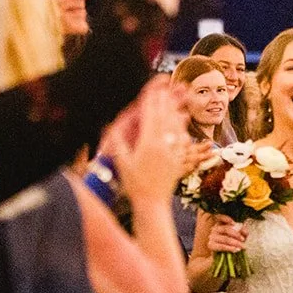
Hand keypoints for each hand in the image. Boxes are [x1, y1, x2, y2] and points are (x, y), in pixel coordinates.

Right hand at [108, 77, 199, 203]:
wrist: (152, 204)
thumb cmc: (134, 185)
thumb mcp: (122, 163)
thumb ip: (117, 143)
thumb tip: (109, 126)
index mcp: (148, 145)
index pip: (150, 117)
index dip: (151, 102)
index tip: (152, 89)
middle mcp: (163, 147)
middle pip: (165, 118)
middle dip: (164, 101)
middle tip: (165, 88)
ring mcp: (173, 154)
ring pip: (176, 128)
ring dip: (175, 112)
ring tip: (176, 101)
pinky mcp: (178, 161)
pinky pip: (182, 141)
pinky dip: (182, 129)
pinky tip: (182, 123)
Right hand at [205, 215, 247, 253]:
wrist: (222, 255)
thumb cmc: (230, 243)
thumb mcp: (237, 235)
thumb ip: (241, 231)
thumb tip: (245, 231)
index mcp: (220, 223)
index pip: (220, 217)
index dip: (226, 219)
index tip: (234, 223)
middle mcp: (214, 229)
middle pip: (226, 229)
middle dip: (236, 234)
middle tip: (243, 239)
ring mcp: (212, 237)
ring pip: (225, 239)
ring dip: (236, 243)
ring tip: (242, 246)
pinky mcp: (211, 245)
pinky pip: (222, 246)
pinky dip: (230, 248)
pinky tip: (236, 250)